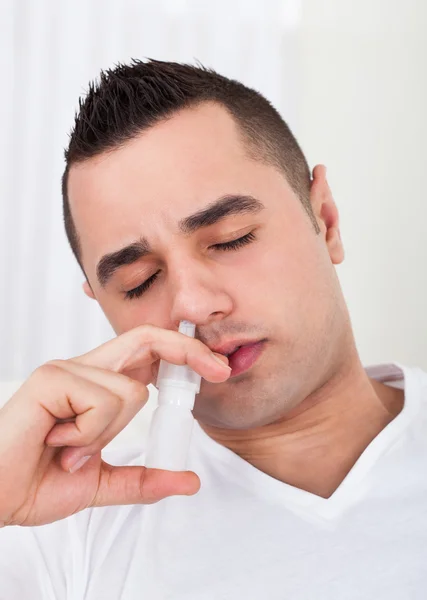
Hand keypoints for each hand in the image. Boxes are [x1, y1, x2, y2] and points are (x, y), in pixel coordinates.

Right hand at [0, 324, 229, 526]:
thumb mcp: (103, 484)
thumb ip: (144, 480)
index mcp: (99, 386)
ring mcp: (67, 370)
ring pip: (130, 391)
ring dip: (107, 434)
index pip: (148, 353)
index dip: (184, 354)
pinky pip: (102, 401)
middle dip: (187, 350)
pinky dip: (88, 434)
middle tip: (218, 370)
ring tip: (72, 450)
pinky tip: (59, 442)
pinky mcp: (52, 379)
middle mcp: (85, 370)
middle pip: (146, 340)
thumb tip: (189, 480)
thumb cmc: (38, 482)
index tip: (217, 369)